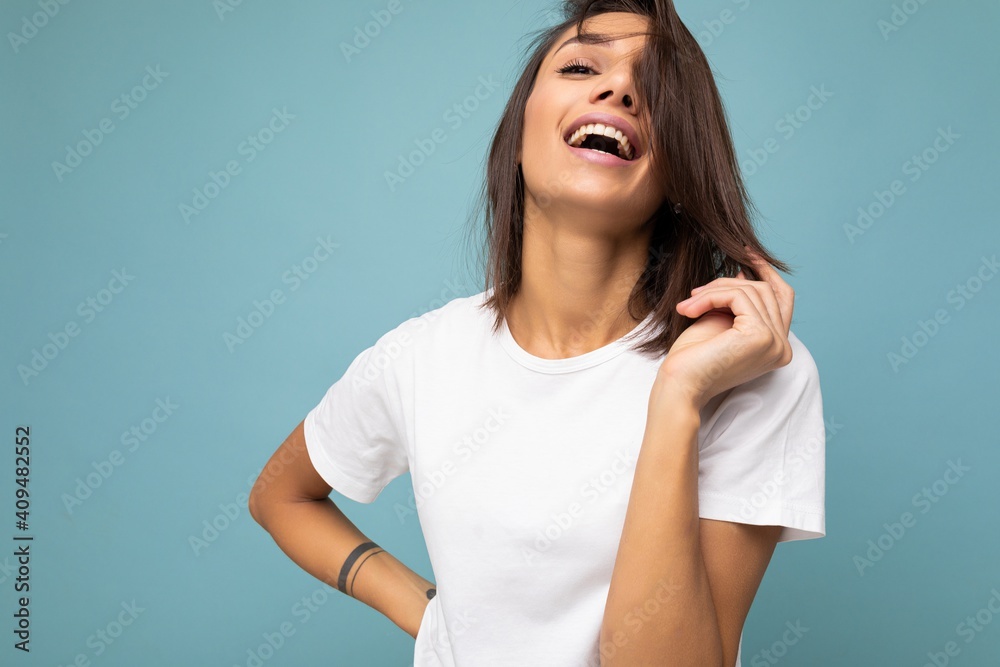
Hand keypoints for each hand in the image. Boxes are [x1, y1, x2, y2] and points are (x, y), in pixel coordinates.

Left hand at [654, 247, 794, 411]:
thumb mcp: (722, 323)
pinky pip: (737, 296)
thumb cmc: (694, 359)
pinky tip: (690, 309)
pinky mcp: (760, 335)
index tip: (747, 255)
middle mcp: (782, 347)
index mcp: (777, 348)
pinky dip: (711, 296)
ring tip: (688, 304)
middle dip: (727, 284)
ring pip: (749, 291)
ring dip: (713, 291)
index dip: (767, 273)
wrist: (679, 385)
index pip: (782, 299)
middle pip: (764, 291)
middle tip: (697, 291)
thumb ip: (739, 303)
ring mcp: (775, 343)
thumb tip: (745, 274)